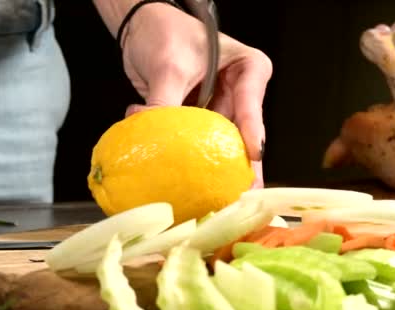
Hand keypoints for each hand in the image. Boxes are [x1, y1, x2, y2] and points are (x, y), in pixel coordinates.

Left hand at [120, 3, 272, 187]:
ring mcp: (218, 107)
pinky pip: (190, 140)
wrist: (139, 29)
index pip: (252, 105)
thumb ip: (166, 103)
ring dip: (194, 157)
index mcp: (249, 70)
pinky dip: (174, 147)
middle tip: (235, 195)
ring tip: (194, 186)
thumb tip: (157, 141)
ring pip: (213, 143)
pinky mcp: (196, 118)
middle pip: (238, 134)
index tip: (254, 156)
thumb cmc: (164, 32)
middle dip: (232, 164)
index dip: (252, 133)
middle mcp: (238, 92)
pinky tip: (159, 154)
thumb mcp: (170, 66)